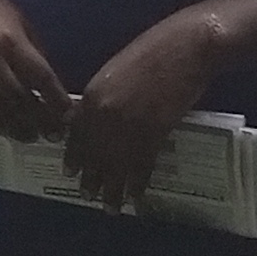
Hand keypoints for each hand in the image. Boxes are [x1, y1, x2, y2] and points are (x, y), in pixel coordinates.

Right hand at [0, 0, 70, 141]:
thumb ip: (35, 57)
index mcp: (10, 41)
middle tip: (53, 134)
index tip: (69, 117)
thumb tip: (51, 92)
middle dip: (39, 121)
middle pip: (18, 100)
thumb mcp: (22, 25)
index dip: (57, 101)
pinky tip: (2, 128)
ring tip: (30, 135)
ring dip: (16, 129)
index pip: (40, 77)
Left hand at [66, 15, 224, 213]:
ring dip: (111, 189)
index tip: (69, 171)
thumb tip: (95, 120)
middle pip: (92, 155)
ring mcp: (129, 127)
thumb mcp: (115, 71)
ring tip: (109, 208)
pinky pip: (141, 166)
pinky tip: (135, 197)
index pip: (76, 133)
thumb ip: (102, 97)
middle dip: (90, 178)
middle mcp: (105, 116)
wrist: (186, 47)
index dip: (73, 155)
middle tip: (87, 196)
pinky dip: (137, 184)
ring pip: (115, 166)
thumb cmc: (153, 50)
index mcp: (92, 96)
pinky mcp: (155, 135)